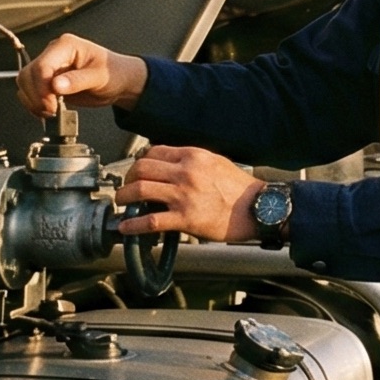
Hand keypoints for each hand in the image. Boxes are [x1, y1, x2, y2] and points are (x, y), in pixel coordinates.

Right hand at [16, 34, 147, 117]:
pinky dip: (33, 103)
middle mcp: (53, 53)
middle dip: (36, 96)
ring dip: (33, 100)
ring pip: (25, 82)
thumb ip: (78, 81)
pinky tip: (47, 111)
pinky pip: (29, 91)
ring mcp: (48, 67)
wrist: (118, 81)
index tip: (51, 105)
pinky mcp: (46, 81)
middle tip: (52, 111)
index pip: (42, 65)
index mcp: (65, 46)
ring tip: (51, 112)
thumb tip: (55, 85)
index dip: (42, 88)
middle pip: (28, 74)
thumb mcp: (100, 77)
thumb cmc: (113, 72)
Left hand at [115, 146, 266, 242]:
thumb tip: (169, 164)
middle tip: (126, 187)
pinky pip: (150, 221)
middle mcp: (186, 172)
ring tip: (122, 202)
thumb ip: (192, 161)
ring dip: (125, 197)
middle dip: (128, 179)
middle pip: (142, 168)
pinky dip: (133, 225)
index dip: (140, 162)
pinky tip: (126, 227)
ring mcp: (184, 195)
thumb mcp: (215, 162)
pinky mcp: (185, 218)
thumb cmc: (239, 188)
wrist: (256, 208)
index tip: (137, 171)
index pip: (154, 152)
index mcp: (193, 155)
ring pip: (141, 191)